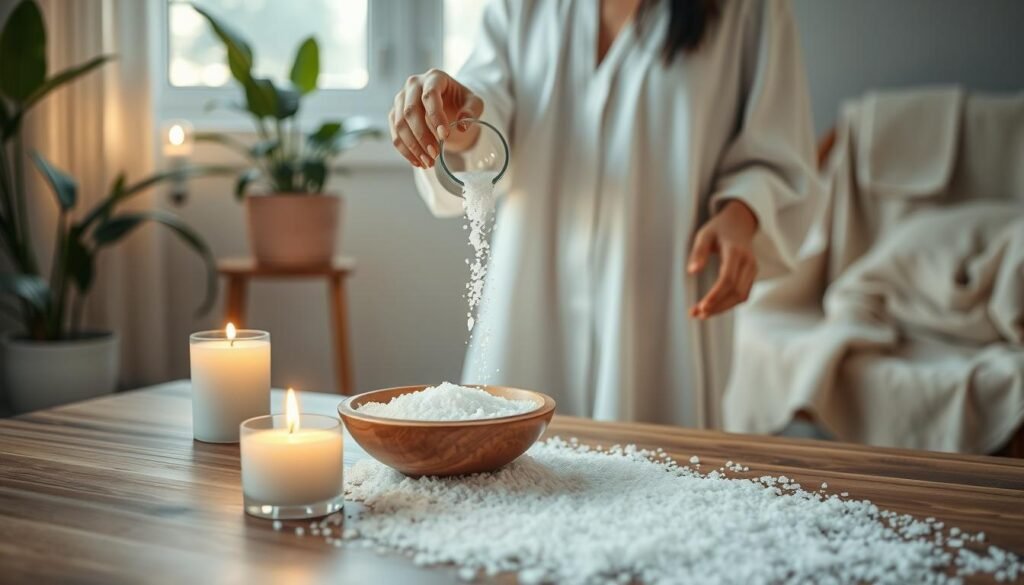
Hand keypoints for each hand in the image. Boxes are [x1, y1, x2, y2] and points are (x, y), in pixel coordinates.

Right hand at [389, 69, 484, 168]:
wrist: (448, 102)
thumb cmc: (461, 101)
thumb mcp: (474, 103)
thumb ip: (471, 111)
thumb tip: (462, 126)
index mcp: (434, 77)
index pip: (430, 96)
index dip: (436, 117)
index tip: (445, 136)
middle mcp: (413, 84)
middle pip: (410, 111)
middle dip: (422, 136)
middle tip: (435, 154)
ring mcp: (401, 99)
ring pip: (400, 124)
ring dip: (413, 146)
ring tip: (428, 162)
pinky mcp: (395, 113)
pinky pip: (395, 134)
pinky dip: (405, 150)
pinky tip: (418, 162)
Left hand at [687, 200, 758, 318]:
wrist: (740, 222)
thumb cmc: (718, 228)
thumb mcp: (704, 234)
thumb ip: (698, 252)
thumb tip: (692, 272)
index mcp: (735, 252)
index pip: (728, 279)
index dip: (715, 296)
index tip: (701, 307)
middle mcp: (748, 262)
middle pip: (736, 292)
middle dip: (717, 306)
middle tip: (696, 314)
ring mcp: (753, 269)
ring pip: (741, 296)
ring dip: (722, 308)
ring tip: (701, 314)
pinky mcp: (752, 275)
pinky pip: (742, 294)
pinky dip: (728, 304)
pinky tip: (712, 308)